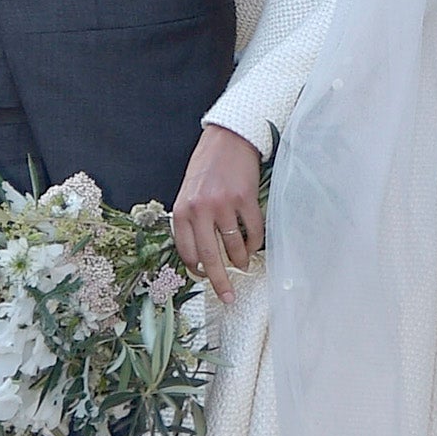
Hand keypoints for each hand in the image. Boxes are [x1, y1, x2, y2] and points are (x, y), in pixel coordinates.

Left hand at [172, 124, 266, 306]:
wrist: (228, 138)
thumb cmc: (207, 167)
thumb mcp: (188, 192)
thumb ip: (190, 221)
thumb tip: (200, 256)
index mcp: (182, 209)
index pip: (186, 251)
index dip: (196, 270)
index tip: (204, 279)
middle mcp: (200, 209)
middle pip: (210, 257)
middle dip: (219, 281)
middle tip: (228, 297)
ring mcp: (223, 204)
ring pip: (233, 247)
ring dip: (240, 261)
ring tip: (243, 265)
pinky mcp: (245, 199)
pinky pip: (252, 232)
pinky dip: (254, 243)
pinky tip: (253, 245)